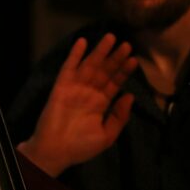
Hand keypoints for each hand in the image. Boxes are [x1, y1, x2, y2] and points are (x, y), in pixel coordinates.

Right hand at [18, 34, 135, 176]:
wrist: (55, 152)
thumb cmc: (80, 147)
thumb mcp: (107, 136)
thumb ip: (119, 116)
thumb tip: (129, 96)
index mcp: (100, 104)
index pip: (114, 83)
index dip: (123, 71)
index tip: (134, 60)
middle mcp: (89, 93)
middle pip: (104, 71)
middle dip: (115, 58)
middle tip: (127, 44)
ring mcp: (75, 88)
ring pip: (90, 65)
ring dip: (99, 51)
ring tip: (111, 37)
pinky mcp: (62, 87)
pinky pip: (69, 68)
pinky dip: (75, 55)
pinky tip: (82, 42)